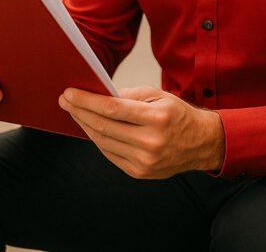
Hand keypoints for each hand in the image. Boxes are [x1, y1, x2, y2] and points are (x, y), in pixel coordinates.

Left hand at [59, 85, 224, 178]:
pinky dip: (97, 139)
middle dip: (79, 111)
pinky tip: (89, 127)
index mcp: (157, 119)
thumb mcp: (158, 95)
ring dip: (84, 125)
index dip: (86, 100)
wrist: (201, 143)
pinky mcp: (140, 172)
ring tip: (74, 112)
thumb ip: (128, 94)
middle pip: (103, 126)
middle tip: (65, 100)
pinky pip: (110, 154)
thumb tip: (98, 93)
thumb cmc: (177, 114)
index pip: (112, 108)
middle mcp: (151, 142)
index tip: (69, 93)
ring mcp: (145, 161)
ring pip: (103, 141)